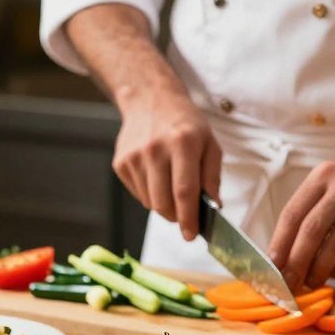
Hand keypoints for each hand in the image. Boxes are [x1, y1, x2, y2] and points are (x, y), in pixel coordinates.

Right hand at [112, 88, 221, 240]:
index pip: (184, 191)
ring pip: (149, 202)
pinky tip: (156, 175)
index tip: (191, 235)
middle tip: (185, 212)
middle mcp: (155, 150)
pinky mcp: (121, 163)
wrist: (151, 100)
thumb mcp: (209, 144)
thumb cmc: (185, 124)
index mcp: (182, 143)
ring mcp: (134, 157)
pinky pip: (137, 194)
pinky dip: (150, 194)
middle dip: (176, 216)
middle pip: (163, 203)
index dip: (188, 218)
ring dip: (163, 204)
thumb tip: (213, 208)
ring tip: (170, 184)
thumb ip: (212, 177)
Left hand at [268, 154, 334, 290]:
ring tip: (312, 282)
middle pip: (311, 230)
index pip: (292, 214)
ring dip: (320, 269)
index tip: (271, 269)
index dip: (279, 245)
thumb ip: (310, 212)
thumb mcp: (332, 185)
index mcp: (322, 175)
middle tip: (289, 284)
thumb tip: (282, 254)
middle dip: (296, 263)